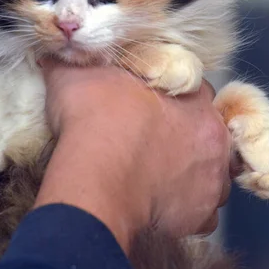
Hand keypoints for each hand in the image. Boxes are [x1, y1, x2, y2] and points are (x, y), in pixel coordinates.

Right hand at [35, 62, 230, 251]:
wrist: (96, 179)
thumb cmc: (94, 122)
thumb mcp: (76, 77)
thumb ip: (73, 64)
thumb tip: (54, 53)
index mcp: (195, 99)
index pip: (195, 93)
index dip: (172, 102)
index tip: (151, 112)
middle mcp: (214, 138)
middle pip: (208, 137)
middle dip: (186, 142)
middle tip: (154, 150)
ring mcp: (212, 178)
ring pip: (210, 177)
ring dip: (190, 178)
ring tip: (158, 182)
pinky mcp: (201, 215)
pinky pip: (202, 215)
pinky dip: (186, 213)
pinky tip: (161, 210)